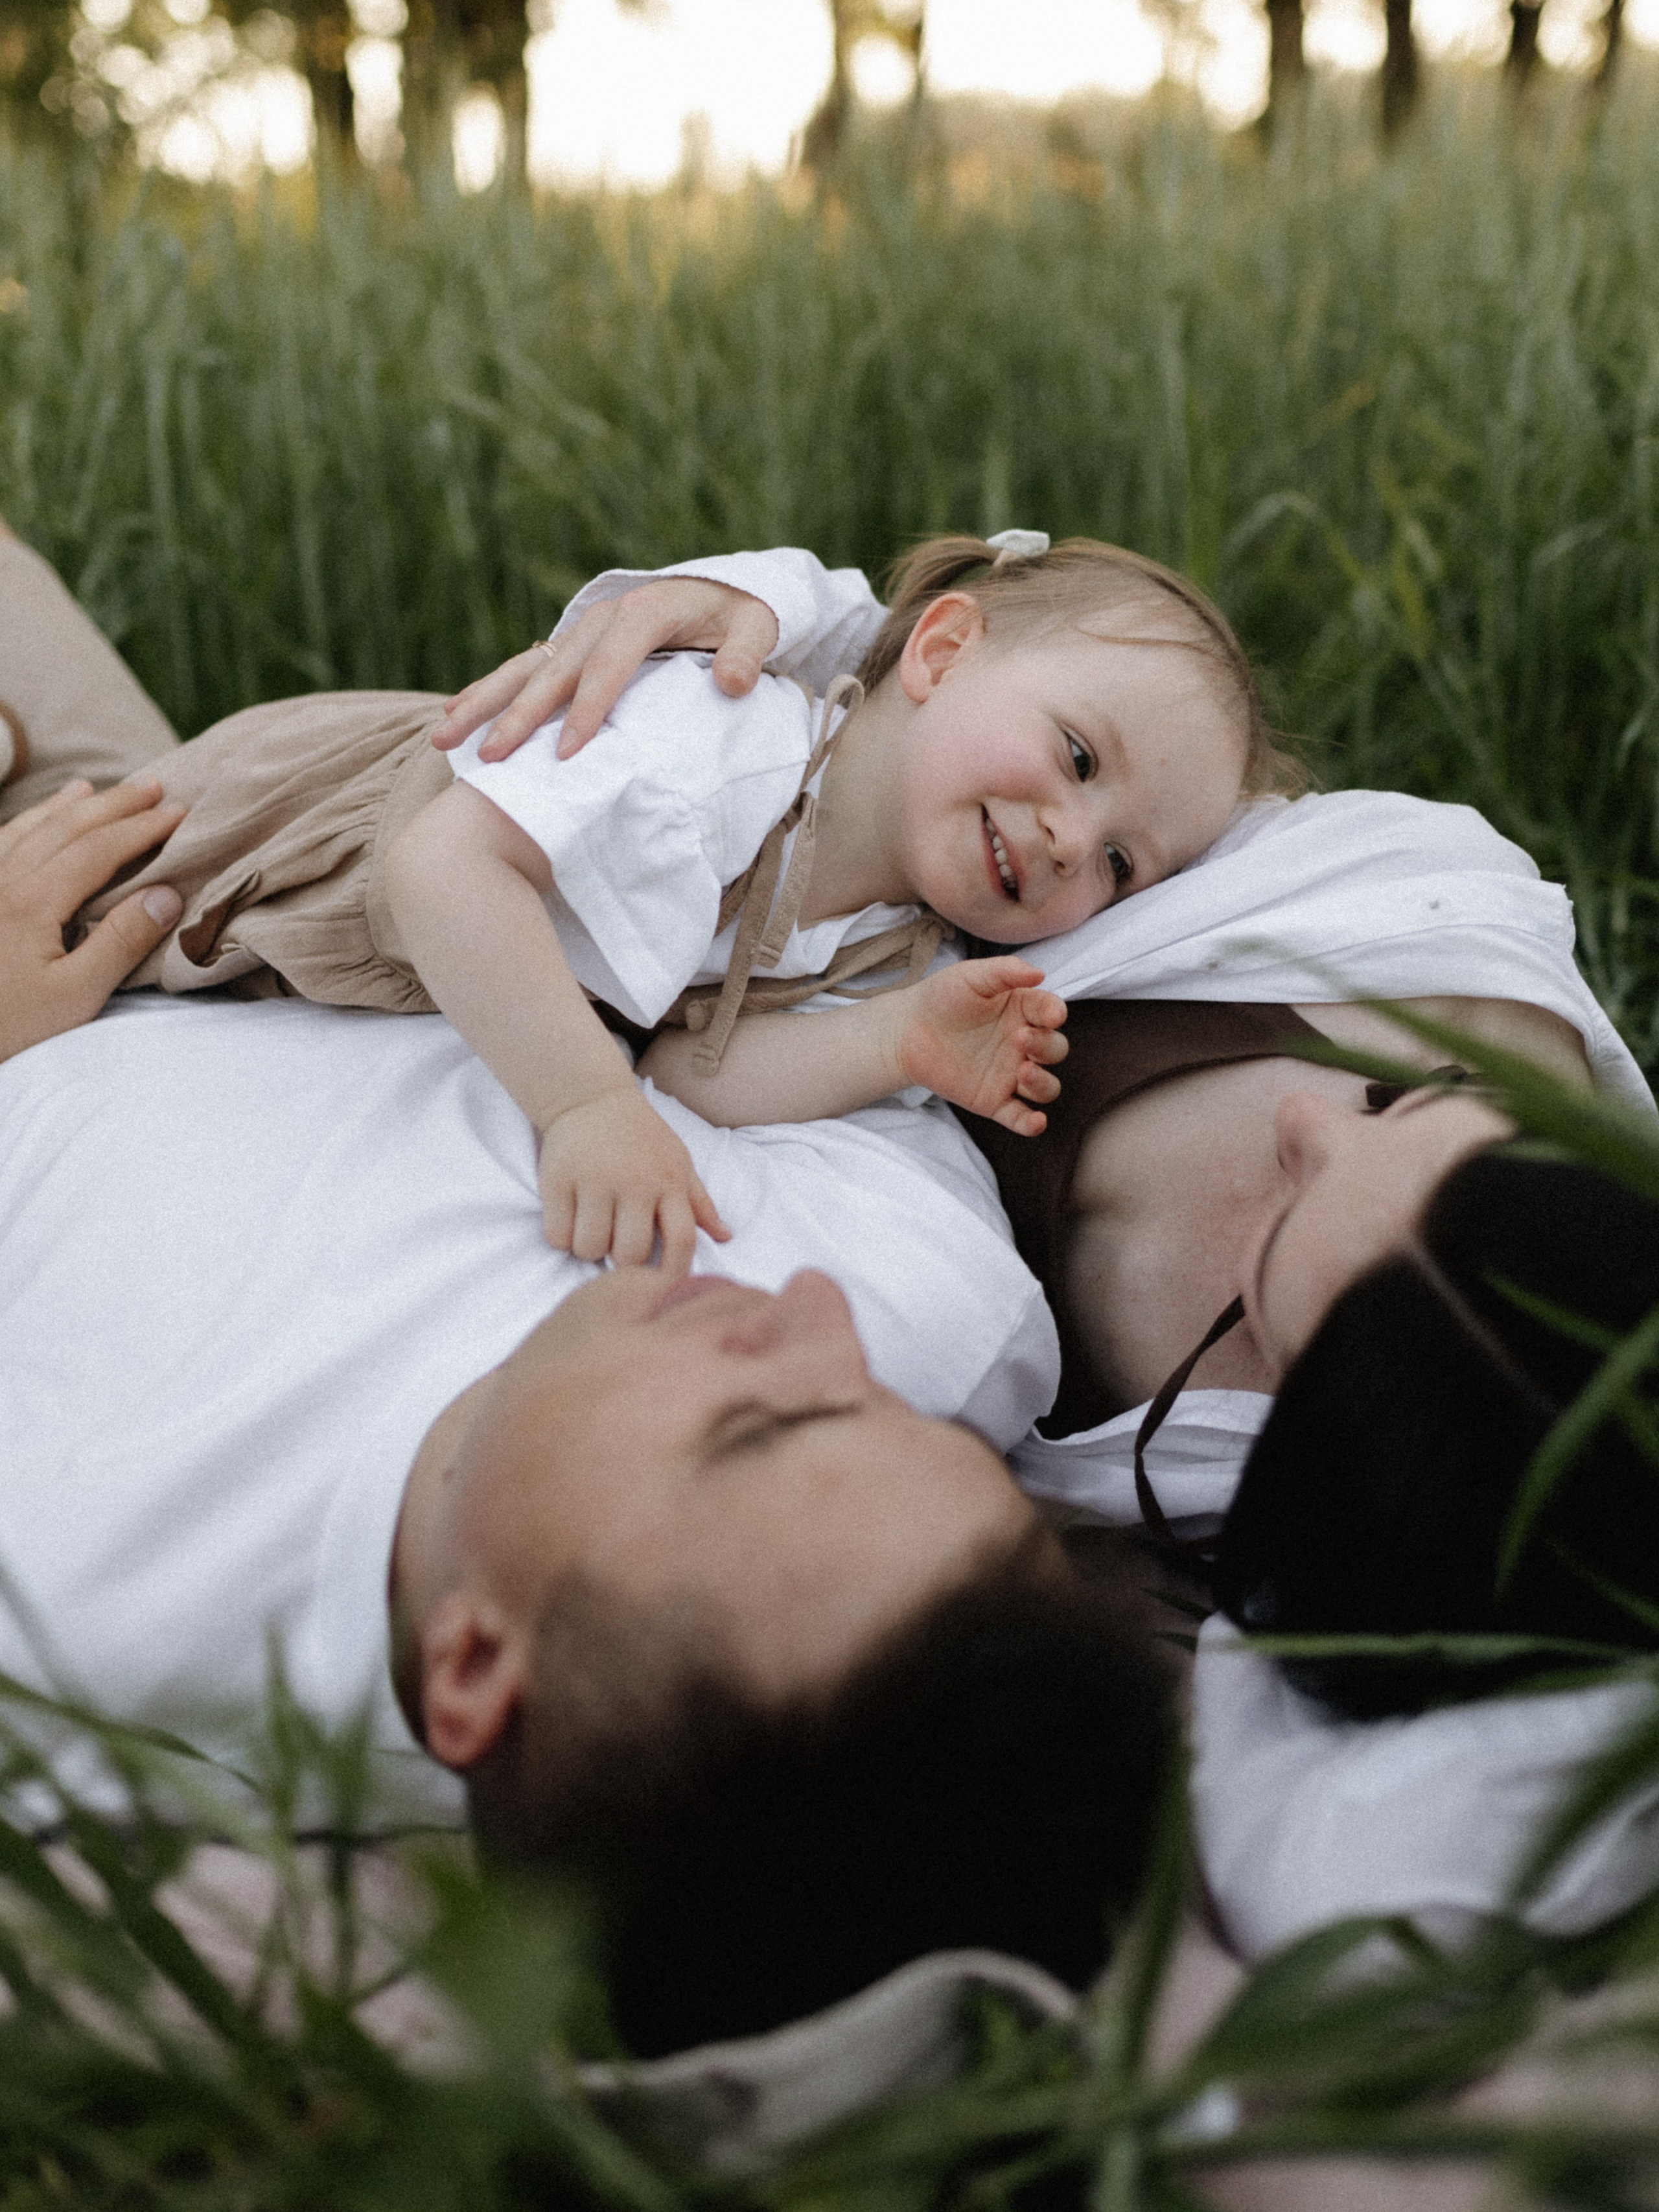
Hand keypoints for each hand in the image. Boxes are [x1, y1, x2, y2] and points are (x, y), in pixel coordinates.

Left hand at [0, 775, 186, 1063]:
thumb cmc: (10, 1030)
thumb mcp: (75, 998)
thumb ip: (120, 943)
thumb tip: (166, 895)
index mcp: (31, 904)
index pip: (97, 850)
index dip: (140, 827)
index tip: (179, 811)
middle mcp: (0, 884)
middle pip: (64, 829)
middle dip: (111, 804)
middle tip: (152, 785)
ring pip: (25, 831)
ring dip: (64, 807)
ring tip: (91, 788)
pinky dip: (22, 826)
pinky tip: (32, 825)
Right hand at [430, 578, 779, 763]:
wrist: (722, 586)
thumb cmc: (742, 614)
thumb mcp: (759, 626)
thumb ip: (748, 653)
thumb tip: (733, 683)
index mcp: (644, 612)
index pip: (610, 666)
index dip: (588, 709)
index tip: (567, 752)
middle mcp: (602, 618)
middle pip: (554, 672)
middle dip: (519, 716)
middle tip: (491, 758)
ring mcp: (581, 630)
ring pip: (524, 668)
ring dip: (483, 702)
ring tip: (443, 737)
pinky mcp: (571, 645)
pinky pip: (523, 670)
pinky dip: (488, 692)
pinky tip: (453, 718)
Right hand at [537, 1084, 731, 1274]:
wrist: (591, 1098)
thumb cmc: (642, 1137)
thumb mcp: (678, 1162)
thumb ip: (699, 1202)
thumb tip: (725, 1236)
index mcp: (668, 1182)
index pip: (681, 1240)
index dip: (674, 1272)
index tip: (663, 1285)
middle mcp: (634, 1182)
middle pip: (630, 1254)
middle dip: (623, 1262)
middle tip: (617, 1244)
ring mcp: (594, 1180)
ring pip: (590, 1249)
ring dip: (589, 1249)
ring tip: (593, 1228)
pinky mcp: (558, 1178)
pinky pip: (557, 1234)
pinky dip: (561, 1236)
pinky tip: (570, 1218)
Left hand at [891, 956, 1068, 1134]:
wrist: (906, 1030)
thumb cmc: (941, 997)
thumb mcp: (971, 976)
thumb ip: (1005, 971)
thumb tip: (1039, 973)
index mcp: (1024, 1011)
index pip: (1051, 1013)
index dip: (1055, 1014)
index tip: (1051, 1015)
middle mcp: (1023, 1044)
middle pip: (1055, 1050)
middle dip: (1046, 1046)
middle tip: (1020, 1039)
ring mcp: (1011, 1074)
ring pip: (1046, 1087)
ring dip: (1043, 1082)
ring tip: (1022, 1072)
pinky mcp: (994, 1101)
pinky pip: (1020, 1117)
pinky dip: (1032, 1124)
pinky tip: (1036, 1122)